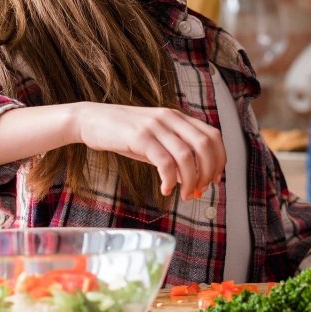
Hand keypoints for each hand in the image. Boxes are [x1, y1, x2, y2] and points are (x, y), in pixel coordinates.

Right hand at [73, 102, 225, 200]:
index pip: (212, 135)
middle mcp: (170, 118)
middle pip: (205, 144)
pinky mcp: (139, 137)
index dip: (219, 159)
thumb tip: (193, 180)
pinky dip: (170, 179)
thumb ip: (174, 157)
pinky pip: (164, 161)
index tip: (214, 179)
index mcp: (178, 117)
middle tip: (200, 190)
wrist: (91, 120)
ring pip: (187, 155)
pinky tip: (165, 189)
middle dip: (208, 172)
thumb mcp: (154, 142)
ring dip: (190, 180)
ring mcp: (155, 126)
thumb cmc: (124, 133)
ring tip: (184, 194)